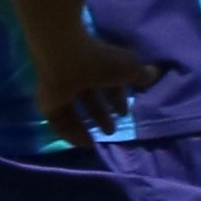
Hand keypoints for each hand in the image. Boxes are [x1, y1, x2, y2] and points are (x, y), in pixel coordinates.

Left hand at [37, 18, 156, 140]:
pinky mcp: (47, 103)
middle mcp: (77, 77)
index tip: (124, 113)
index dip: (117, 98)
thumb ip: (141, 74)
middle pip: (89, 99)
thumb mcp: (129, 68)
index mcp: (96, 66)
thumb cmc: (100, 60)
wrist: (64, 56)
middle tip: (110, 131)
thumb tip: (153, 73)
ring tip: (96, 141)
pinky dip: (71, 133)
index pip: (107, 84)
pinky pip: (59, 122)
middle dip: (101, 114)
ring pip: (72, 111)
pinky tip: (84, 144)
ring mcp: (59, 89)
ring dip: (86, 126)